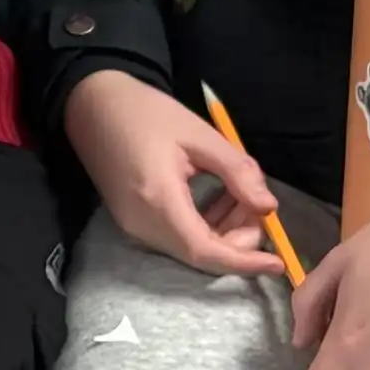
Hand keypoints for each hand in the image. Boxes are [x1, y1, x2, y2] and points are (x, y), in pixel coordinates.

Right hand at [62, 71, 289, 279]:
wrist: (92, 105)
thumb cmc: (145, 112)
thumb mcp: (200, 134)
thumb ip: (237, 172)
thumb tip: (268, 208)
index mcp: (159, 201)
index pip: (206, 251)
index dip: (244, 263)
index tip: (278, 264)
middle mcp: (143, 225)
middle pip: (201, 254)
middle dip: (238, 239)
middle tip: (255, 202)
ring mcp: (134, 227)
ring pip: (191, 249)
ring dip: (223, 232)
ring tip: (239, 195)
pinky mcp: (132, 222)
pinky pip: (177, 238)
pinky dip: (205, 227)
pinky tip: (217, 199)